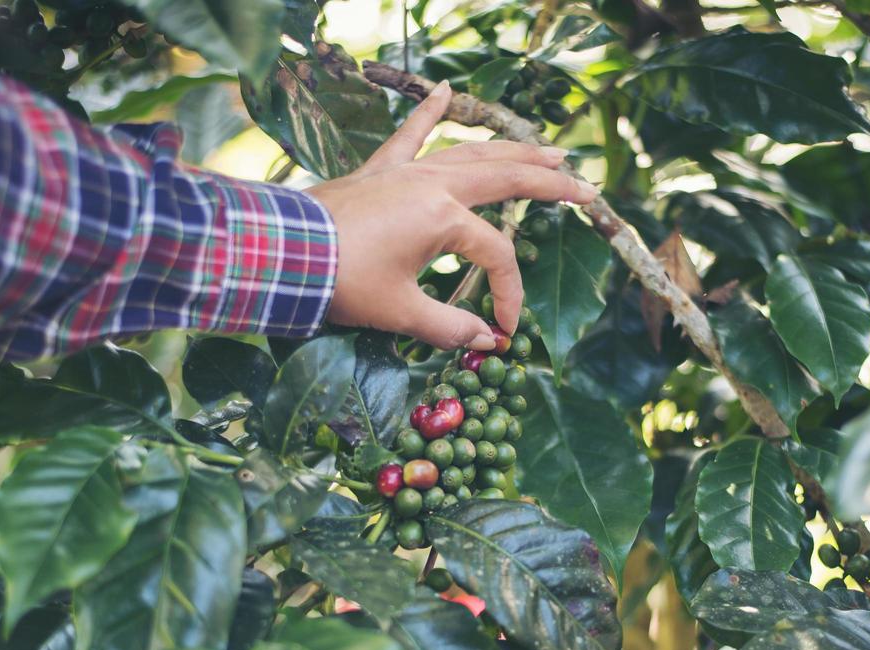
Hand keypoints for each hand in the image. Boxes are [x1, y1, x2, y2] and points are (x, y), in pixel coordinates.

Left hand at [306, 81, 597, 350]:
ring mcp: (406, 170)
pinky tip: (445, 88)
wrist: (285, 253)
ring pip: (471, 152)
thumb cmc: (343, 282)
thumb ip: (451, 327)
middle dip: (549, 185)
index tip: (504, 329)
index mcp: (445, 219)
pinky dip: (428, 111)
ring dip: (512, 149)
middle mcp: (433, 184)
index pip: (497, 256)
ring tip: (549, 149)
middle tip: (585, 190)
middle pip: (505, 178)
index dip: (509, 294)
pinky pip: (410, 133)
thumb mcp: (401, 313)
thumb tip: (488, 340)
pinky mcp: (380, 168)